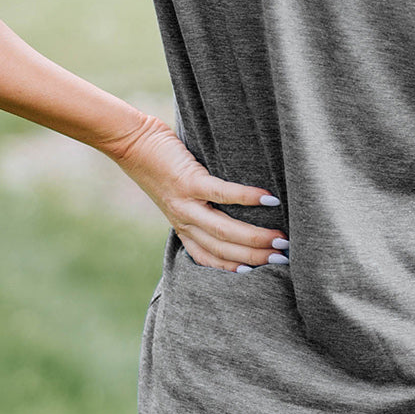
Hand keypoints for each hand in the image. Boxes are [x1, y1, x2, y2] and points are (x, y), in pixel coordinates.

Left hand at [108, 114, 287, 271]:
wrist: (130, 142)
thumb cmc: (160, 162)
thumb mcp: (177, 194)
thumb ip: (200, 204)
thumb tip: (236, 206)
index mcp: (183, 226)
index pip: (210, 258)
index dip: (236, 268)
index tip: (263, 271)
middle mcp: (183, 220)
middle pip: (222, 249)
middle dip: (255, 256)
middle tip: (284, 257)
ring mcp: (185, 203)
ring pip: (223, 230)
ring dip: (255, 237)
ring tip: (281, 238)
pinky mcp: (188, 181)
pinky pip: (221, 194)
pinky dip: (247, 198)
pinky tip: (268, 199)